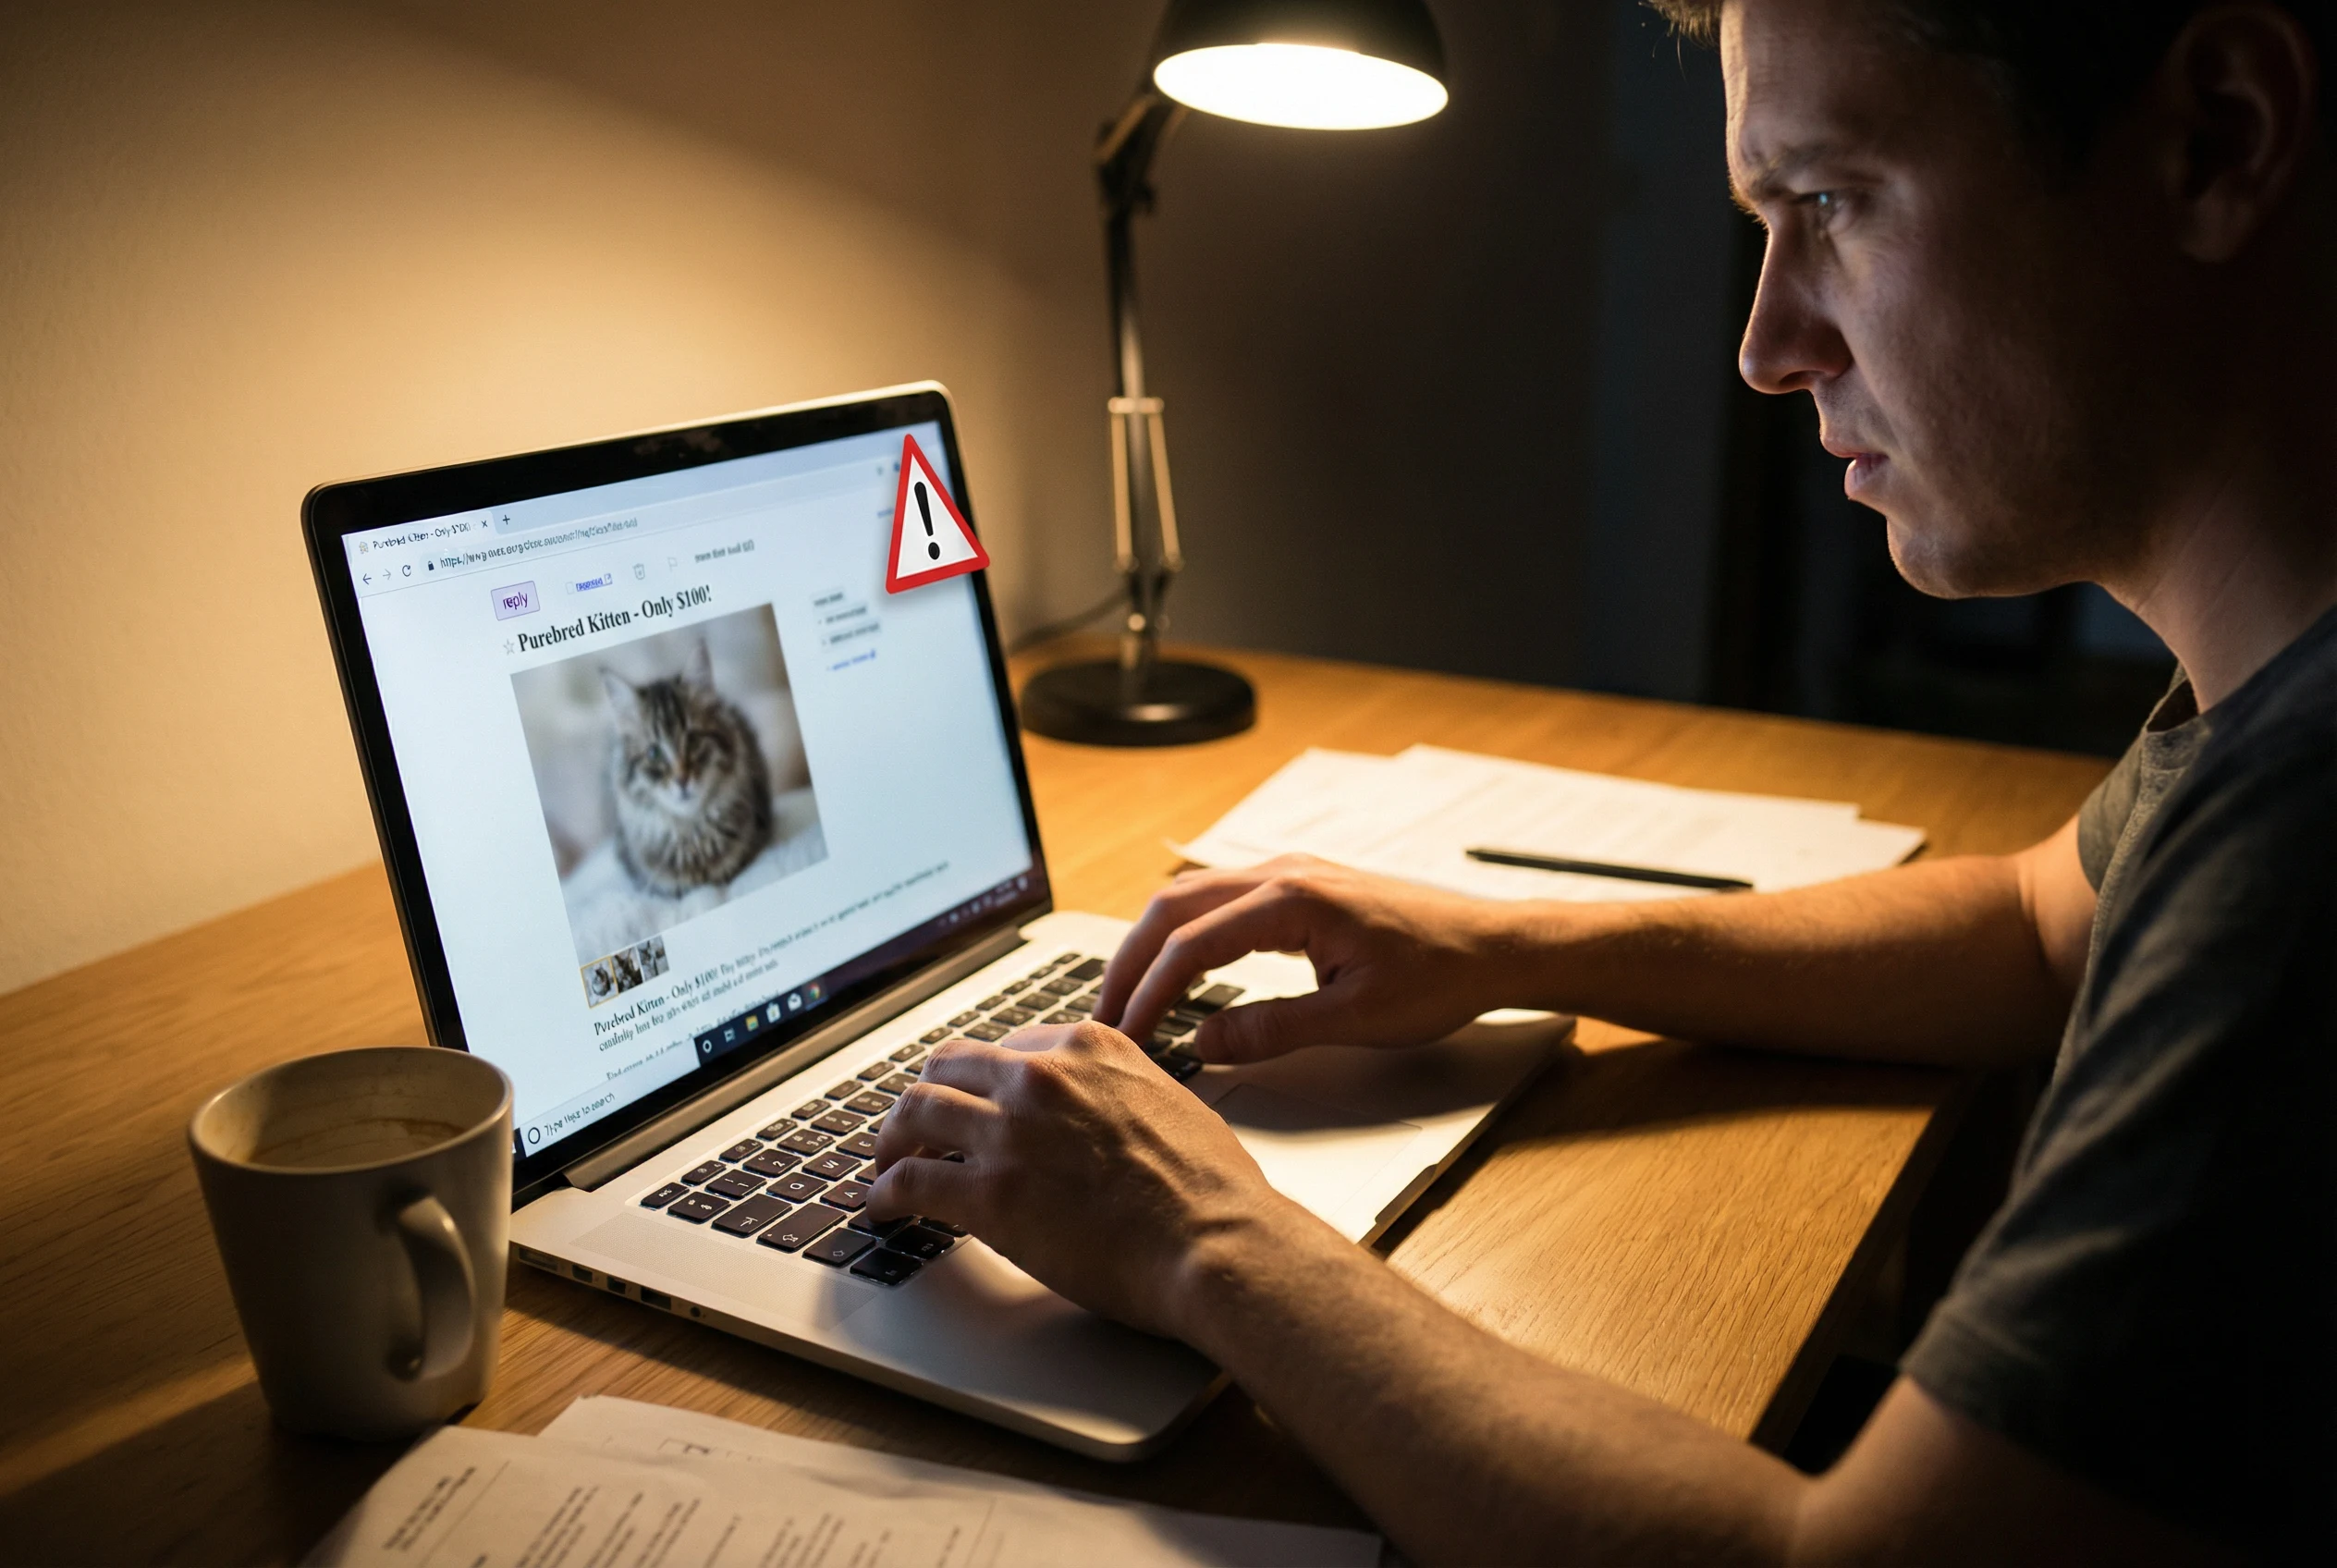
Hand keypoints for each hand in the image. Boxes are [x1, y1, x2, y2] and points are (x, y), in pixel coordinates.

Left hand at [864, 1022, 1304, 1336]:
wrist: (1218, 1242)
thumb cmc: (1211, 1190)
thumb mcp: (1169, 1102)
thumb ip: (1118, 1092)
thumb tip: (1098, 1113)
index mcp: (1088, 1046)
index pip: (1006, 1047)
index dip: (981, 1082)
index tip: (973, 1104)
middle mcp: (1042, 1076)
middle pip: (947, 1065)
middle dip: (926, 1098)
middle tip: (914, 1130)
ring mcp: (1011, 1132)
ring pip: (915, 1111)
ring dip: (891, 1140)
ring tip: (886, 1165)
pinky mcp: (990, 1194)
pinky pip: (908, 1182)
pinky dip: (883, 1195)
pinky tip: (883, 1210)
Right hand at [1095, 855, 1522, 1062]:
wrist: (1495, 947)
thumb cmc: (1441, 976)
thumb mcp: (1356, 1020)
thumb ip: (1272, 1030)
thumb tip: (1204, 1043)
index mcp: (1294, 900)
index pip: (1191, 944)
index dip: (1149, 994)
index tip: (1125, 1037)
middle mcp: (1284, 873)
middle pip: (1172, 908)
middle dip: (1129, 963)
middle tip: (1103, 1017)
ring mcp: (1290, 873)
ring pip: (1191, 897)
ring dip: (1152, 944)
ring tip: (1129, 996)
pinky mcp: (1300, 886)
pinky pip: (1220, 900)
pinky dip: (1184, 933)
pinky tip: (1178, 969)